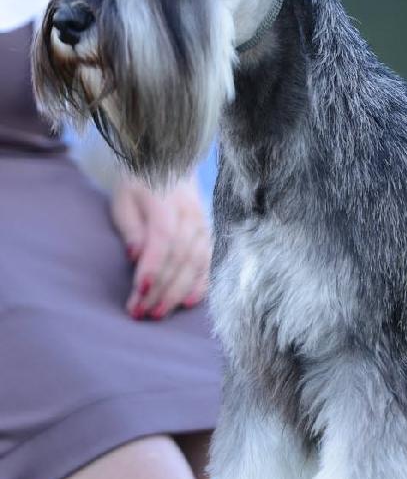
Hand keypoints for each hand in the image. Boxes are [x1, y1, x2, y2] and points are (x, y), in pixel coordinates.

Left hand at [110, 177, 211, 320]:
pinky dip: (201, 284)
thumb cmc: (140, 186)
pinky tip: (189, 302)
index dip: (152, 267)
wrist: (170, 166)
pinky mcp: (209, 235)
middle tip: (141, 313)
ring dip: (178, 292)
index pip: (163, 240)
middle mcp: (191, 217)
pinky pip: (209, 263)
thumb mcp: (124, 199)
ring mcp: (204, 226)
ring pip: (196, 264)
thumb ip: (131, 227)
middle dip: (161, 288)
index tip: (139, 292)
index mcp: (167, 204)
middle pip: (179, 258)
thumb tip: (135, 256)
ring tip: (159, 313)